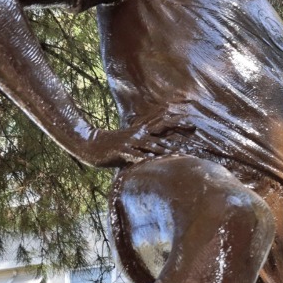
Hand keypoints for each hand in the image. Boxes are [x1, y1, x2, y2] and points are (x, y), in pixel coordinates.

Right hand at [75, 105, 197, 167]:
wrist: (89, 144)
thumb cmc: (112, 146)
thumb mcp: (130, 142)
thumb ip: (145, 144)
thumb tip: (159, 150)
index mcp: (140, 131)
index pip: (162, 123)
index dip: (176, 121)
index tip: (192, 121)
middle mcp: (138, 134)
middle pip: (161, 130)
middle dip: (177, 128)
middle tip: (193, 128)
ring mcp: (129, 142)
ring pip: (150, 144)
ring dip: (164, 148)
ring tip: (177, 152)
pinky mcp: (121, 152)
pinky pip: (134, 155)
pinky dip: (143, 158)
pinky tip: (152, 161)